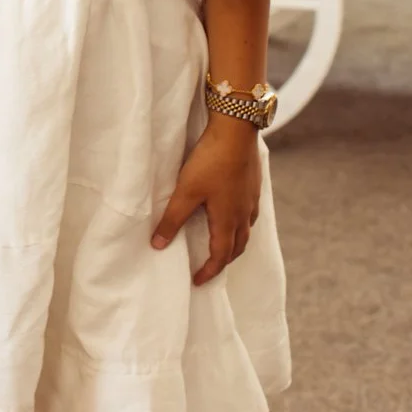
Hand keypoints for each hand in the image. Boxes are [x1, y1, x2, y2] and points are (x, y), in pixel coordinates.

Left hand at [150, 115, 261, 285]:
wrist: (236, 131)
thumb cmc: (210, 161)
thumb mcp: (186, 191)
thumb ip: (172, 219)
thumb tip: (158, 245)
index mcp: (227, 220)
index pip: (220, 256)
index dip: (209, 271)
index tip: (197, 280)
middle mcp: (243, 214)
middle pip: (237, 247)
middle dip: (224, 261)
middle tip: (210, 267)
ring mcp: (251, 199)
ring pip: (246, 231)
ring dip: (235, 243)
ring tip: (222, 245)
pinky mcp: (253, 184)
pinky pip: (250, 213)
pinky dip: (241, 223)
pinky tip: (233, 212)